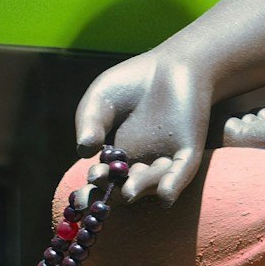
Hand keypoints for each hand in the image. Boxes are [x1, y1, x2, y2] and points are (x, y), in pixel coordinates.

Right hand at [74, 52, 212, 203]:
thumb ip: (89, 122)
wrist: (171, 65)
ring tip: (128, 191)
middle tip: (98, 195)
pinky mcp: (188, 151)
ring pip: (152, 181)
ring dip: (141, 188)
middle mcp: (140, 164)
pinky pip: (182, 172)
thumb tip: (83, 150)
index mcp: (115, 157)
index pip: (101, 181)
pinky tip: (165, 195)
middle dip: (111, 195)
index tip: (76, 200)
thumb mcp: (100, 99)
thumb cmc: (131, 83)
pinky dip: (173, 184)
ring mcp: (164, 159)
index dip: (89, 193)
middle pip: (124, 187)